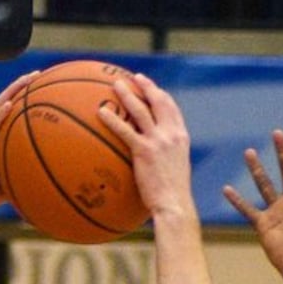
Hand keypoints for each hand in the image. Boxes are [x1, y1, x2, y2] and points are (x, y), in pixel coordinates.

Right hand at [0, 73, 35, 212]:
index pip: (12, 108)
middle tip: (39, 74)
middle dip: (22, 85)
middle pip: (6, 100)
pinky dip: (0, 114)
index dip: (25, 95)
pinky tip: (11, 104)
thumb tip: (58, 171)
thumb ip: (33, 167)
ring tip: (26, 80)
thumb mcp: (20, 175)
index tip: (43, 84)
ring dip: (12, 91)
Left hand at [102, 72, 192, 218]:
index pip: (172, 109)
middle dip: (147, 86)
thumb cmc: (173, 198)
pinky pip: (125, 130)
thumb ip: (167, 161)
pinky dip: (112, 119)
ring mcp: (158, 140)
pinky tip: (101, 113)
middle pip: (158, 101)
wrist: (175, 205)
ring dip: (127, 94)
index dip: (161, 96)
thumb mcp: (176, 173)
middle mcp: (171, 134)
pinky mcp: (144, 151)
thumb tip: (154, 164)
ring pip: (141, 109)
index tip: (153, 89)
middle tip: (135, 78)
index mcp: (181, 138)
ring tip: (116, 84)